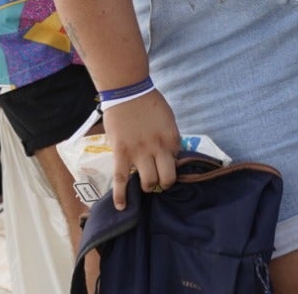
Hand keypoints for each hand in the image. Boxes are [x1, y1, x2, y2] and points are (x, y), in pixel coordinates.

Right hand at [102, 90, 180, 209]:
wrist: (127, 90)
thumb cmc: (149, 101)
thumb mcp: (167, 118)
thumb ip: (169, 137)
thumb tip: (168, 154)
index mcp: (172, 138)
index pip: (177, 162)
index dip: (171, 164)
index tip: (165, 163)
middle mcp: (158, 148)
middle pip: (166, 178)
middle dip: (164, 182)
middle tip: (159, 180)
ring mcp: (139, 152)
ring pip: (148, 182)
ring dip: (148, 186)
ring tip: (145, 184)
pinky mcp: (121, 154)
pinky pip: (121, 179)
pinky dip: (121, 195)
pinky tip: (121, 207)